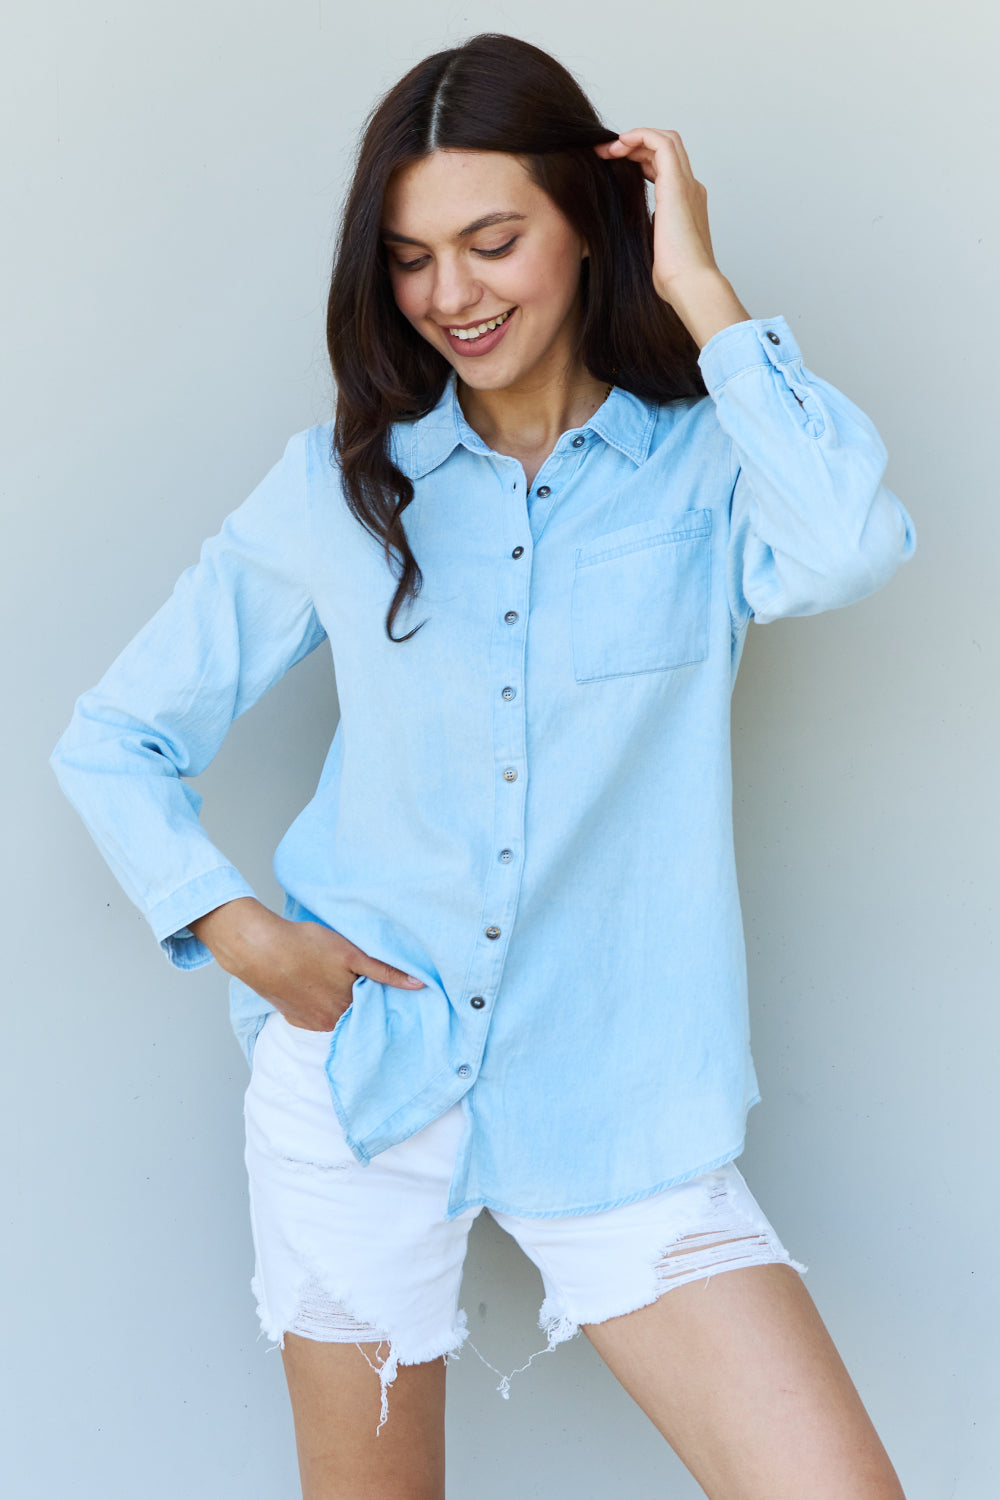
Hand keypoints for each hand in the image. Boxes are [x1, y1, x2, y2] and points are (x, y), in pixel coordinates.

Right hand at [189, 897, 423, 1030]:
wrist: (258, 949)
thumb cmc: (305, 946)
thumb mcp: (351, 954)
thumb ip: (384, 971)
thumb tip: (418, 985)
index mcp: (348, 1009)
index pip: (376, 1011)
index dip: (384, 1000)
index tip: (391, 992)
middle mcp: (331, 1022)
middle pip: (357, 1016)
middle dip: (366, 1004)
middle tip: (366, 985)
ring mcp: (310, 1022)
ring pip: (337, 1017)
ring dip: (343, 1005)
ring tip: (340, 983)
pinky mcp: (294, 1017)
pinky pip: (316, 1017)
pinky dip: (322, 1006)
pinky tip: (319, 988)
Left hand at [594, 128, 750, 347]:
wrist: (690, 284)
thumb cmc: (673, 277)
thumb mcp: (654, 247)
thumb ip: (648, 231)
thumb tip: (629, 227)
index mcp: (685, 203)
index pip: (664, 167)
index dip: (639, 160)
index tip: (613, 166)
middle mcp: (690, 189)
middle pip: (666, 148)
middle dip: (634, 145)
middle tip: (605, 154)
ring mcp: (687, 184)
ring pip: (666, 140)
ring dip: (634, 138)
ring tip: (609, 149)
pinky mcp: (677, 185)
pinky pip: (661, 143)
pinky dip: (640, 136)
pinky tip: (619, 145)